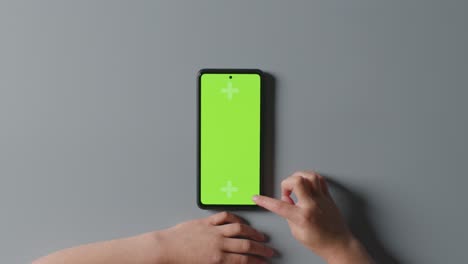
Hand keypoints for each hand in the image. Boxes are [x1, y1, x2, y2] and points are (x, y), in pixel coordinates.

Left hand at [156, 211, 273, 263]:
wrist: (164, 249)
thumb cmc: (180, 262)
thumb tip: (234, 263)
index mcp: (217, 259)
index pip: (243, 260)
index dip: (257, 262)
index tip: (264, 262)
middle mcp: (218, 244)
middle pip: (245, 245)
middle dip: (261, 249)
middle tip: (269, 251)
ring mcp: (212, 231)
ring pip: (239, 229)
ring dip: (252, 232)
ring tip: (259, 236)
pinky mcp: (205, 222)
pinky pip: (224, 217)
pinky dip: (234, 218)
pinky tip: (240, 221)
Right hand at [253, 171, 371, 262]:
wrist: (339, 244)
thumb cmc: (320, 242)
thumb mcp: (297, 233)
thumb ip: (288, 215)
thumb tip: (286, 201)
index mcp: (302, 217)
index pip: (278, 205)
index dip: (264, 201)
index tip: (257, 198)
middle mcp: (312, 205)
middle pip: (296, 181)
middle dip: (286, 183)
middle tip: (286, 192)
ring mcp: (322, 199)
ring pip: (310, 176)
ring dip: (299, 177)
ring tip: (296, 186)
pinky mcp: (328, 197)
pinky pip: (320, 180)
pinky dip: (311, 178)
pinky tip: (308, 185)